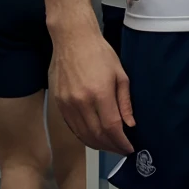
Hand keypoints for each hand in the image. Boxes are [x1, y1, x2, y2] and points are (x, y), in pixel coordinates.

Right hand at [51, 23, 134, 154]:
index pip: (112, 128)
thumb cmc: (99, 52)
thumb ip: (125, 102)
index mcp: (100, 93)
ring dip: (97, 144)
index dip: (121, 142)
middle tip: (120, 149)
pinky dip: (83, 135)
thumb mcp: (120, 74)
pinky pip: (72, 126)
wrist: (72, 38)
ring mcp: (67, 103)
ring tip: (108, 146)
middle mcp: (81, 101)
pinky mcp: (58, 102)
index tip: (129, 148)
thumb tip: (130, 124)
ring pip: (82, 134)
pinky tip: (93, 137)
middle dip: (111, 146)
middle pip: (97, 135)